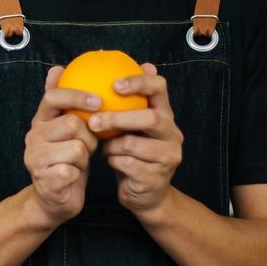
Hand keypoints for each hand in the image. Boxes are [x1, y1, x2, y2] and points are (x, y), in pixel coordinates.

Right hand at [24, 66, 99, 225]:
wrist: (54, 199)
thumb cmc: (66, 159)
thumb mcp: (65, 129)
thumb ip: (63, 102)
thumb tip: (56, 67)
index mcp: (38, 122)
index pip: (52, 97)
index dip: (76, 96)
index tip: (98, 101)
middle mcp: (32, 137)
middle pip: (72, 123)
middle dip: (88, 136)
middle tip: (87, 146)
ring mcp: (35, 158)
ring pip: (77, 148)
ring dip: (85, 157)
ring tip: (78, 163)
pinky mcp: (44, 179)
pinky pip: (74, 169)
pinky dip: (79, 174)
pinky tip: (72, 178)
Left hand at [89, 63, 183, 214]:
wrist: (145, 194)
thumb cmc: (131, 154)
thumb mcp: (127, 128)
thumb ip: (124, 104)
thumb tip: (118, 70)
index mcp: (164, 115)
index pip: (159, 87)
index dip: (139, 81)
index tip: (115, 84)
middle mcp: (172, 133)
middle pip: (149, 118)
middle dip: (118, 118)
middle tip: (94, 121)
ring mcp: (169, 156)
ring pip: (132, 144)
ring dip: (111, 146)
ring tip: (103, 148)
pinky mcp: (157, 177)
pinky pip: (126, 164)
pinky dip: (113, 162)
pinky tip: (111, 162)